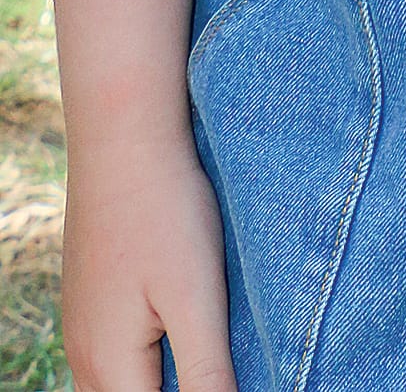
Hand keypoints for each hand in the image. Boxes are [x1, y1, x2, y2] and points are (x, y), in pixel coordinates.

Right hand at [61, 132, 235, 391]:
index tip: (223, 373)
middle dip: (179, 390)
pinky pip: (116, 356)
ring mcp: (83, 330)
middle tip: (219, 361)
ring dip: (164, 379)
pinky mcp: (92, 302)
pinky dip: (149, 361)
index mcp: (109, 368)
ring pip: (121, 384)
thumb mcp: (197, 298)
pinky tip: (180, 330)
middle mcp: (84, 358)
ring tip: (207, 350)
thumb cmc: (165, 214)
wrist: (122, 139)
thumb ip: (206, 373)